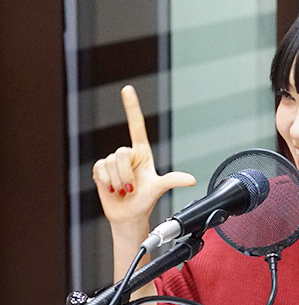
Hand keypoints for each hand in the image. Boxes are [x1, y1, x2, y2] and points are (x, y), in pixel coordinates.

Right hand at [92, 85, 195, 228]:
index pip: (136, 125)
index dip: (131, 107)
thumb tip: (192, 180)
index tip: (128, 89)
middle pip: (121, 152)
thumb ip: (173, 180)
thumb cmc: (145, 201)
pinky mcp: (100, 170)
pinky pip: (99, 169)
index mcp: (142, 153)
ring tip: (123, 189)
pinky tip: (112, 189)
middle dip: (126, 174)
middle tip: (131, 187)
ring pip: (110, 162)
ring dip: (117, 180)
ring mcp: (113, 162)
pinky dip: (106, 182)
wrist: (129, 216)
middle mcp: (127, 154)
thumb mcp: (160, 188)